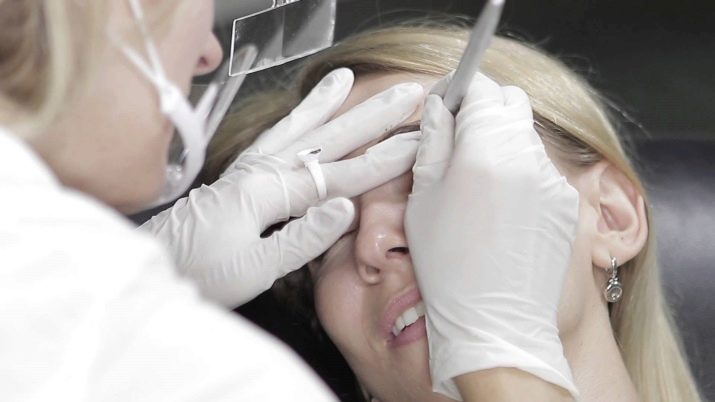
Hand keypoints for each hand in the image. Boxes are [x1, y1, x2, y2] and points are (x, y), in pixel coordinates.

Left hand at [143, 68, 423, 307]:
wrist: (156, 268)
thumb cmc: (200, 274)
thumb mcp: (254, 268)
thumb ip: (302, 238)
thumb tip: (346, 208)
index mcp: (266, 192)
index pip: (338, 175)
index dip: (381, 160)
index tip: (415, 144)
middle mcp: (259, 171)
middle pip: (325, 139)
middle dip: (370, 117)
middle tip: (405, 95)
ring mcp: (247, 170)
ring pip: (297, 130)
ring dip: (327, 105)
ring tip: (348, 79)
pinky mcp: (239, 177)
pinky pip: (272, 137)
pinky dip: (292, 120)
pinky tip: (303, 113)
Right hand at [405, 73, 579, 398]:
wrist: (495, 322)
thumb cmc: (449, 266)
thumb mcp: (424, 198)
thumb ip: (432, 141)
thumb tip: (439, 106)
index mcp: (486, 149)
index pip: (481, 87)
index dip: (459, 91)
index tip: (446, 104)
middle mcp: (528, 157)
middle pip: (510, 104)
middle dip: (484, 111)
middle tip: (458, 142)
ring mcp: (554, 180)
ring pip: (527, 137)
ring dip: (502, 143)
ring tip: (477, 183)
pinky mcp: (568, 203)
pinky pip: (542, 170)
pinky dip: (521, 172)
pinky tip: (501, 208)